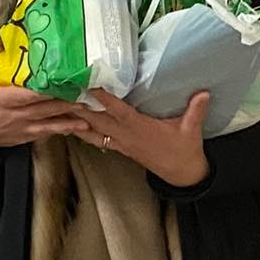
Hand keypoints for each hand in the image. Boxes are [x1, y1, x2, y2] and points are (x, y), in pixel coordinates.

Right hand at [0, 41, 89, 152]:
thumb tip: (0, 42)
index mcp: (1, 100)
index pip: (29, 95)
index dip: (48, 91)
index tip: (65, 83)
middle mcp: (14, 116)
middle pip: (45, 110)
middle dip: (67, 104)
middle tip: (87, 97)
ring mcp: (20, 129)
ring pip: (49, 125)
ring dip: (69, 121)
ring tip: (88, 117)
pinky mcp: (22, 138)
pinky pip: (44, 134)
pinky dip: (60, 131)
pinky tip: (74, 128)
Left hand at [68, 88, 211, 188]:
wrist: (180, 174)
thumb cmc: (184, 150)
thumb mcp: (192, 130)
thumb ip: (195, 111)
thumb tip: (203, 92)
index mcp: (140, 128)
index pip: (117, 111)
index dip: (102, 98)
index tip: (88, 85)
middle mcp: (125, 135)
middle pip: (96, 119)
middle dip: (78, 106)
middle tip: (60, 91)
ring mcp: (120, 142)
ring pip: (91, 130)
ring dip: (74, 118)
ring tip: (56, 106)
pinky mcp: (119, 148)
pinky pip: (96, 139)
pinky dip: (81, 131)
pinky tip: (69, 124)